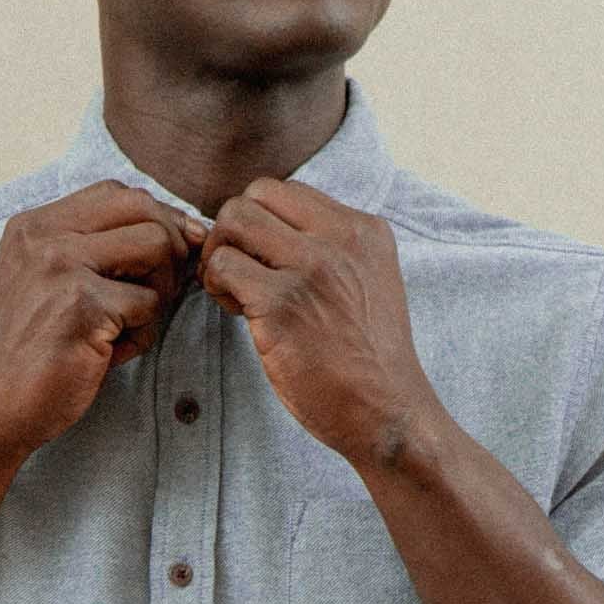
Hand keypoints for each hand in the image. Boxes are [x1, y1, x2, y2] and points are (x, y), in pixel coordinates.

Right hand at [0, 180, 200, 461]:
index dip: (156, 217)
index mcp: (33, 225)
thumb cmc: (30, 353)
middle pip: (143, 207)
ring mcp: (62, 265)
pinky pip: (149, 303)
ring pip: (157, 247)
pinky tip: (110, 354)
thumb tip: (183, 229)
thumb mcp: (48, 283)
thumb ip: (95, 250)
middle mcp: (44, 235)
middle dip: (170, 249)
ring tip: (128, 326)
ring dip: (159, 291)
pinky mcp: (82, 305)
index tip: (170, 253)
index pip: (116, 192)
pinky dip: (142, 335)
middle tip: (160, 292)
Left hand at [192, 180, 432, 462]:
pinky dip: (217, 287)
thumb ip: (330, 250)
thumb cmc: (369, 360)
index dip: (261, 223)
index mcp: (363, 230)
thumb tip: (266, 233)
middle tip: (242, 277)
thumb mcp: (368, 282)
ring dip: (221, 256)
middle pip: (253, 196)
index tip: (266, 262)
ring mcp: (310, 269)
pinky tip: (239, 316)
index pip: (286, 192)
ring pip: (232, 221)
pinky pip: (222, 266)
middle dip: (234, 234)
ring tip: (237, 295)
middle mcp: (339, 240)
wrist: (387, 412)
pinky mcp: (281, 304)